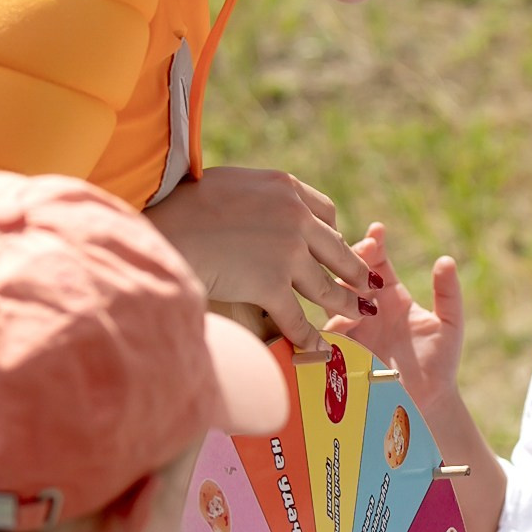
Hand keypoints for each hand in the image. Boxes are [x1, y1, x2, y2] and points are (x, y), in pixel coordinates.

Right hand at [147, 167, 378, 354]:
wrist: (164, 227)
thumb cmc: (182, 205)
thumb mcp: (230, 184)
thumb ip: (256, 198)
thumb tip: (257, 207)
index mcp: (286, 188)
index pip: (325, 213)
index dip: (331, 234)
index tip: (332, 247)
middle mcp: (296, 218)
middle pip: (337, 250)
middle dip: (355, 271)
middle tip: (367, 285)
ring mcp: (287, 252)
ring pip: (327, 286)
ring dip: (346, 304)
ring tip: (359, 314)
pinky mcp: (270, 285)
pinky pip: (298, 317)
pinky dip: (310, 336)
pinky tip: (318, 348)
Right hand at [341, 223, 465, 410]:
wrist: (427, 404)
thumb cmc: (440, 363)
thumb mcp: (449, 326)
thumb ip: (448, 294)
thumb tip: (446, 260)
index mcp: (392, 296)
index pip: (377, 263)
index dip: (375, 245)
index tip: (377, 231)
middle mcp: (367, 309)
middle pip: (351, 276)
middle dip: (351, 260)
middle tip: (358, 250)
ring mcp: (352, 331)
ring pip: (333, 301)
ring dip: (337, 288)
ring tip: (345, 280)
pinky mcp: (340, 354)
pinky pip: (325, 335)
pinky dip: (325, 323)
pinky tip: (326, 313)